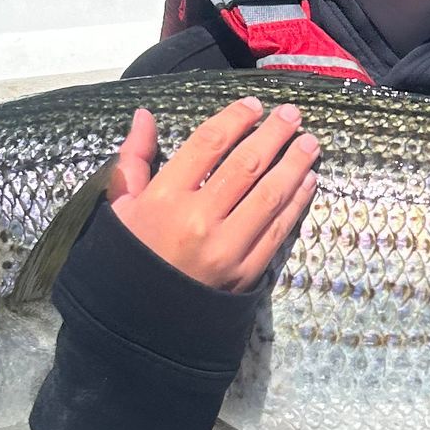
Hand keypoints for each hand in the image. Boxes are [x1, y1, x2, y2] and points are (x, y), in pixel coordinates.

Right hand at [109, 98, 318, 292]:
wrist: (139, 323)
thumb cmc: (127, 260)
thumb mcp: (119, 209)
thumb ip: (133, 160)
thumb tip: (145, 116)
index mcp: (164, 199)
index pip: (208, 145)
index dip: (234, 120)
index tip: (253, 106)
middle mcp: (199, 220)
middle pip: (246, 165)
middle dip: (274, 135)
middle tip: (293, 115)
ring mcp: (226, 248)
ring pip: (270, 196)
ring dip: (294, 165)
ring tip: (309, 143)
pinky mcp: (246, 273)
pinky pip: (278, 230)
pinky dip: (296, 203)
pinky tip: (307, 182)